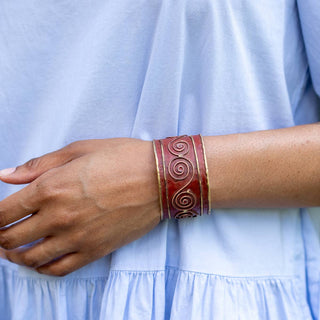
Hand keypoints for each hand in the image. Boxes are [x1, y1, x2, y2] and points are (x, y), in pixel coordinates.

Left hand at [0, 138, 159, 275]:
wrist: (159, 178)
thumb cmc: (122, 158)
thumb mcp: (80, 150)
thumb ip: (39, 164)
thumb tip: (6, 176)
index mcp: (51, 187)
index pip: (3, 213)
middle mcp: (58, 217)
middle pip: (11, 239)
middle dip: (0, 237)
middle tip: (2, 233)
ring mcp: (77, 237)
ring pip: (31, 258)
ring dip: (16, 256)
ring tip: (15, 250)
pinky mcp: (95, 250)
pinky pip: (59, 269)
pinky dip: (43, 268)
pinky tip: (42, 261)